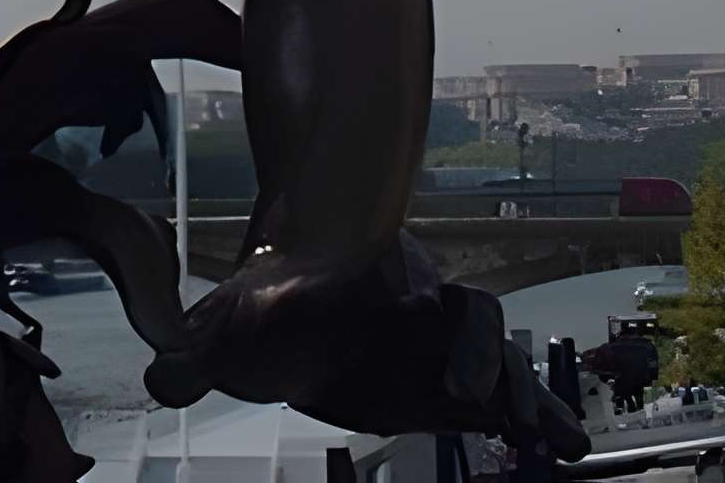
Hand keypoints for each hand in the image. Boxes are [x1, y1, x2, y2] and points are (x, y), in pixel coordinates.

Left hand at [148, 242, 588, 457]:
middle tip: (466, 397)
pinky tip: (567, 446)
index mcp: (359, 285)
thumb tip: (157, 382)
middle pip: (467, 311)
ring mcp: (438, 348)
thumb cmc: (256, 319)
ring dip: (522, 388)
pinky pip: (506, 397)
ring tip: (548, 437)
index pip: (401, 278)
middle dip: (475, 350)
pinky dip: (541, 415)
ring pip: (498, 354)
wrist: (284, 328)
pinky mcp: (452, 389)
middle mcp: (412, 308)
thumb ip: (190, 357)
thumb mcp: (221, 336)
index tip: (413, 318)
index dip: (414, 299)